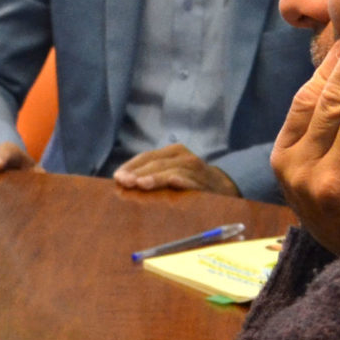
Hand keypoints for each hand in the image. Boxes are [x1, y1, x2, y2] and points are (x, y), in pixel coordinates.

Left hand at [113, 143, 240, 195]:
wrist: (223, 187)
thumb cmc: (189, 181)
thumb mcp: (170, 172)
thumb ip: (150, 174)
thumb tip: (122, 181)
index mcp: (172, 152)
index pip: (147, 157)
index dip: (131, 166)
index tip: (116, 176)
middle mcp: (183, 156)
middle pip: (156, 163)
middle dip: (138, 172)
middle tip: (123, 181)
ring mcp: (194, 168)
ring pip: (171, 171)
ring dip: (155, 177)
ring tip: (139, 184)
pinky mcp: (204, 183)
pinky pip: (190, 181)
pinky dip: (180, 181)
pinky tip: (171, 182)